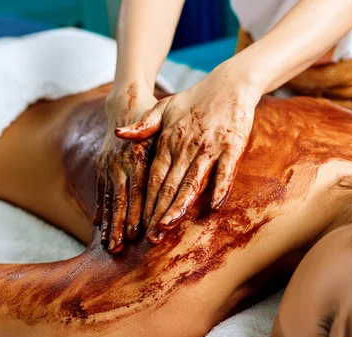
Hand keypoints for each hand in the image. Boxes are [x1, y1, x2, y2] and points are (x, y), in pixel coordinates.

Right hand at [95, 82, 156, 253]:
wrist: (126, 101)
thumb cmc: (154, 117)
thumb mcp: (163, 126)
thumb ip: (167, 147)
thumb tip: (179, 166)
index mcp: (138, 155)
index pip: (138, 189)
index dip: (135, 211)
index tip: (135, 232)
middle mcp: (120, 162)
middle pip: (120, 199)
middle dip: (119, 225)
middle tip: (119, 248)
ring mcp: (108, 165)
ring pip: (109, 200)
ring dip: (109, 225)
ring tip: (109, 246)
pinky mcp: (102, 167)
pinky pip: (101, 193)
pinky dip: (101, 211)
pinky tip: (98, 229)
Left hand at [116, 64, 260, 242]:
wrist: (229, 83)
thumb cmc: (194, 101)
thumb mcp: (164, 108)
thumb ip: (143, 126)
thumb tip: (118, 134)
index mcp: (169, 141)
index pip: (154, 177)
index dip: (146, 201)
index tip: (139, 223)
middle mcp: (187, 146)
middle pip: (170, 185)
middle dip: (159, 212)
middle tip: (151, 237)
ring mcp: (210, 147)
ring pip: (192, 181)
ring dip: (180, 205)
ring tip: (169, 226)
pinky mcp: (233, 145)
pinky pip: (226, 170)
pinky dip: (221, 187)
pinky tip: (214, 206)